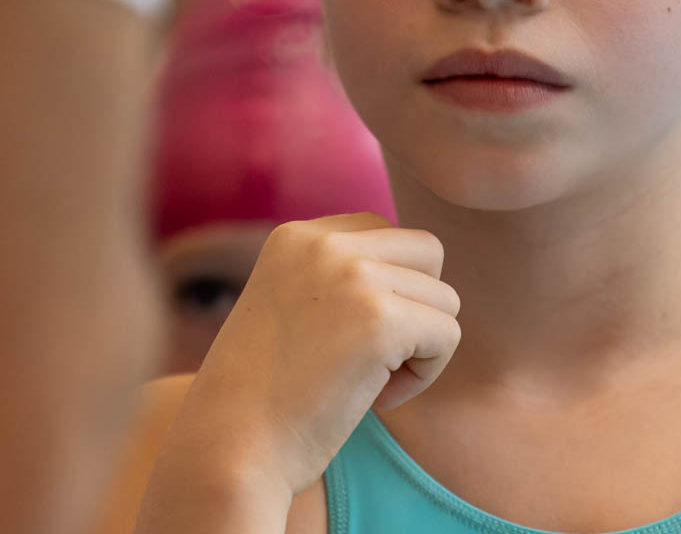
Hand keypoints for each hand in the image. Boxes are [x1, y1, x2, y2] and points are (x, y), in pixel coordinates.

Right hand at [173, 213, 460, 496]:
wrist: (228, 452)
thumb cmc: (266, 394)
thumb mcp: (294, 306)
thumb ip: (343, 275)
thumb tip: (425, 268)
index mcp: (299, 235)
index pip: (386, 232)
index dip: (387, 288)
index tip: (346, 334)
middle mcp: (326, 243)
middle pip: (427, 252)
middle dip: (416, 307)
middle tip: (372, 356)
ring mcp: (354, 277)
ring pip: (444, 299)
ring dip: (419, 347)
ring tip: (367, 381)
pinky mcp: (380, 320)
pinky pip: (447, 335)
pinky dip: (426, 374)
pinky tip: (377, 399)